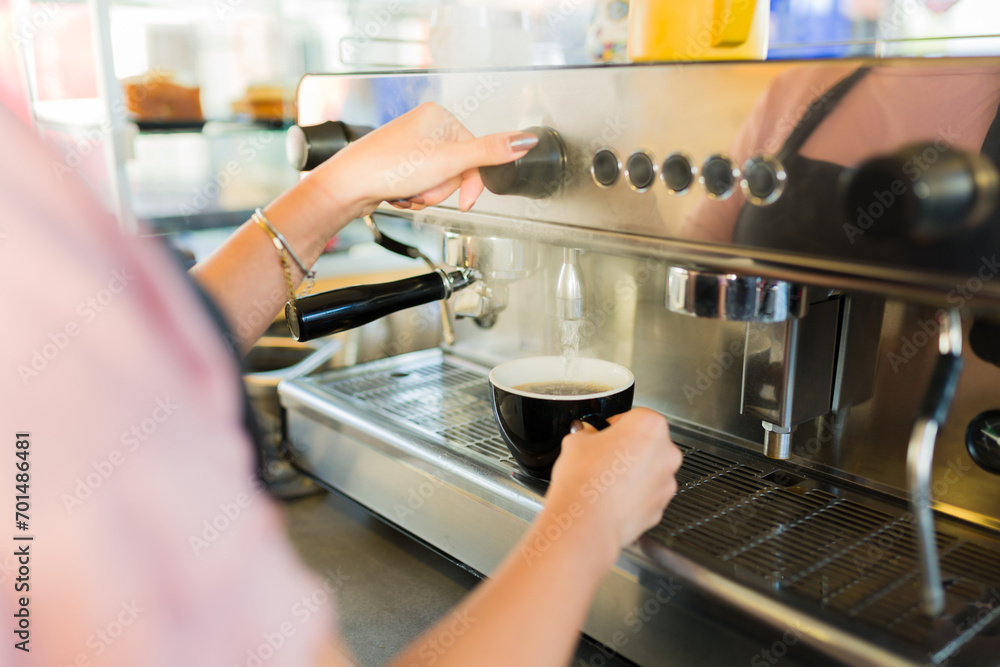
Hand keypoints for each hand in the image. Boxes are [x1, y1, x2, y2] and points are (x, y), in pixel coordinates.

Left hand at [308, 102, 538, 217]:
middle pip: (457, 169)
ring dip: (426, 195)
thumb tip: (526, 140)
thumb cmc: (387, 167)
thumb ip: (490, 152)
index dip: (469, 183)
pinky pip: (420, 185)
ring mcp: (410, 146)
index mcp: (439, 116)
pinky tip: (398, 194)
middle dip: (441, 190)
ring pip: (438, 181)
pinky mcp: (398, 164)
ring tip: (407, 192)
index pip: (475, 154)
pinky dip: (412, 196)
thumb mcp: (449, 161)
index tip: (463, 200)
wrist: (348, 186)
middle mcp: (424, 126)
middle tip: (423, 189)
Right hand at [544, 408, 681, 566]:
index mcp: (649, 425)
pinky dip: (633, 494)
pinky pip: (647, 494)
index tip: (603, 434)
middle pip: (647, 443)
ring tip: (604, 479)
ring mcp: (667, 482)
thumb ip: (589, 433)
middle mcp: (666, 452)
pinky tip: (611, 497)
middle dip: (627, 448)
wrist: (586, 522)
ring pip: (649, 469)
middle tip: (602, 456)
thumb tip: (589, 437)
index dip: (615, 425)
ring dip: (632, 472)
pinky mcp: (660, 506)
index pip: (634, 416)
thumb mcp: (576, 440)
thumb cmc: (584, 480)